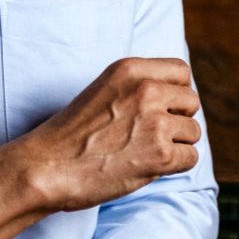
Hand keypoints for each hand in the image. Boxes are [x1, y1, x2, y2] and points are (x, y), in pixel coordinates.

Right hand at [20, 57, 200, 212]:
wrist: (45, 168)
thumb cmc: (68, 137)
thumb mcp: (101, 93)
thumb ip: (136, 90)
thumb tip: (174, 103)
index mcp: (129, 70)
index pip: (181, 72)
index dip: (174, 94)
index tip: (158, 111)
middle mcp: (146, 90)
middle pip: (191, 102)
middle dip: (176, 121)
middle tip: (148, 138)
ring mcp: (155, 123)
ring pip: (193, 132)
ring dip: (174, 146)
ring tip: (141, 154)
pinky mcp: (160, 154)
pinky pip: (190, 158)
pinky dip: (173, 167)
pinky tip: (145, 168)